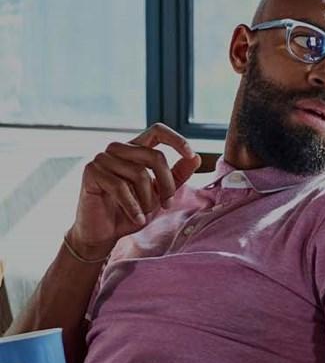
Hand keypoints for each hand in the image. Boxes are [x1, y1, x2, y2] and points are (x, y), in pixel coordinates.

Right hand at [73, 123, 200, 257]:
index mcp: (134, 149)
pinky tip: (137, 219)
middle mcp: (117, 149)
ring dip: (148, 199)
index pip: (156, 131)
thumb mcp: (160, 193)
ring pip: (139, 173)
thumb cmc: (132, 211)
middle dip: (167, 184)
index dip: (176, 139)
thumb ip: (176, 175)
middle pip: (155, 156)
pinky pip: (120, 187)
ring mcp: (102, 158)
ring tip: (145, 213)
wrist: (104, 232)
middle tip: (167, 204)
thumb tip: (195, 158)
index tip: (190, 154)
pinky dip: (133, 207)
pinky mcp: (91, 171)